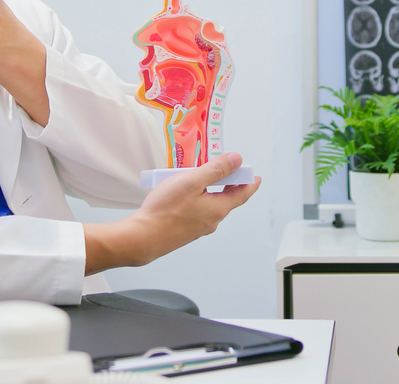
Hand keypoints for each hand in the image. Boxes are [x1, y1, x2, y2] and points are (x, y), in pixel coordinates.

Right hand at [83, 153, 260, 273]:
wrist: (143, 237)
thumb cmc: (166, 209)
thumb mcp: (193, 181)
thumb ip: (216, 169)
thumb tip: (236, 160)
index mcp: (218, 209)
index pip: (242, 194)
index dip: (250, 183)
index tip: (255, 177)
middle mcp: (211, 221)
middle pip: (225, 199)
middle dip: (226, 183)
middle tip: (224, 169)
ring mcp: (198, 228)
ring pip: (208, 205)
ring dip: (207, 191)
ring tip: (194, 177)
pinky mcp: (184, 231)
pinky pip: (195, 211)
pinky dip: (195, 200)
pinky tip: (180, 194)